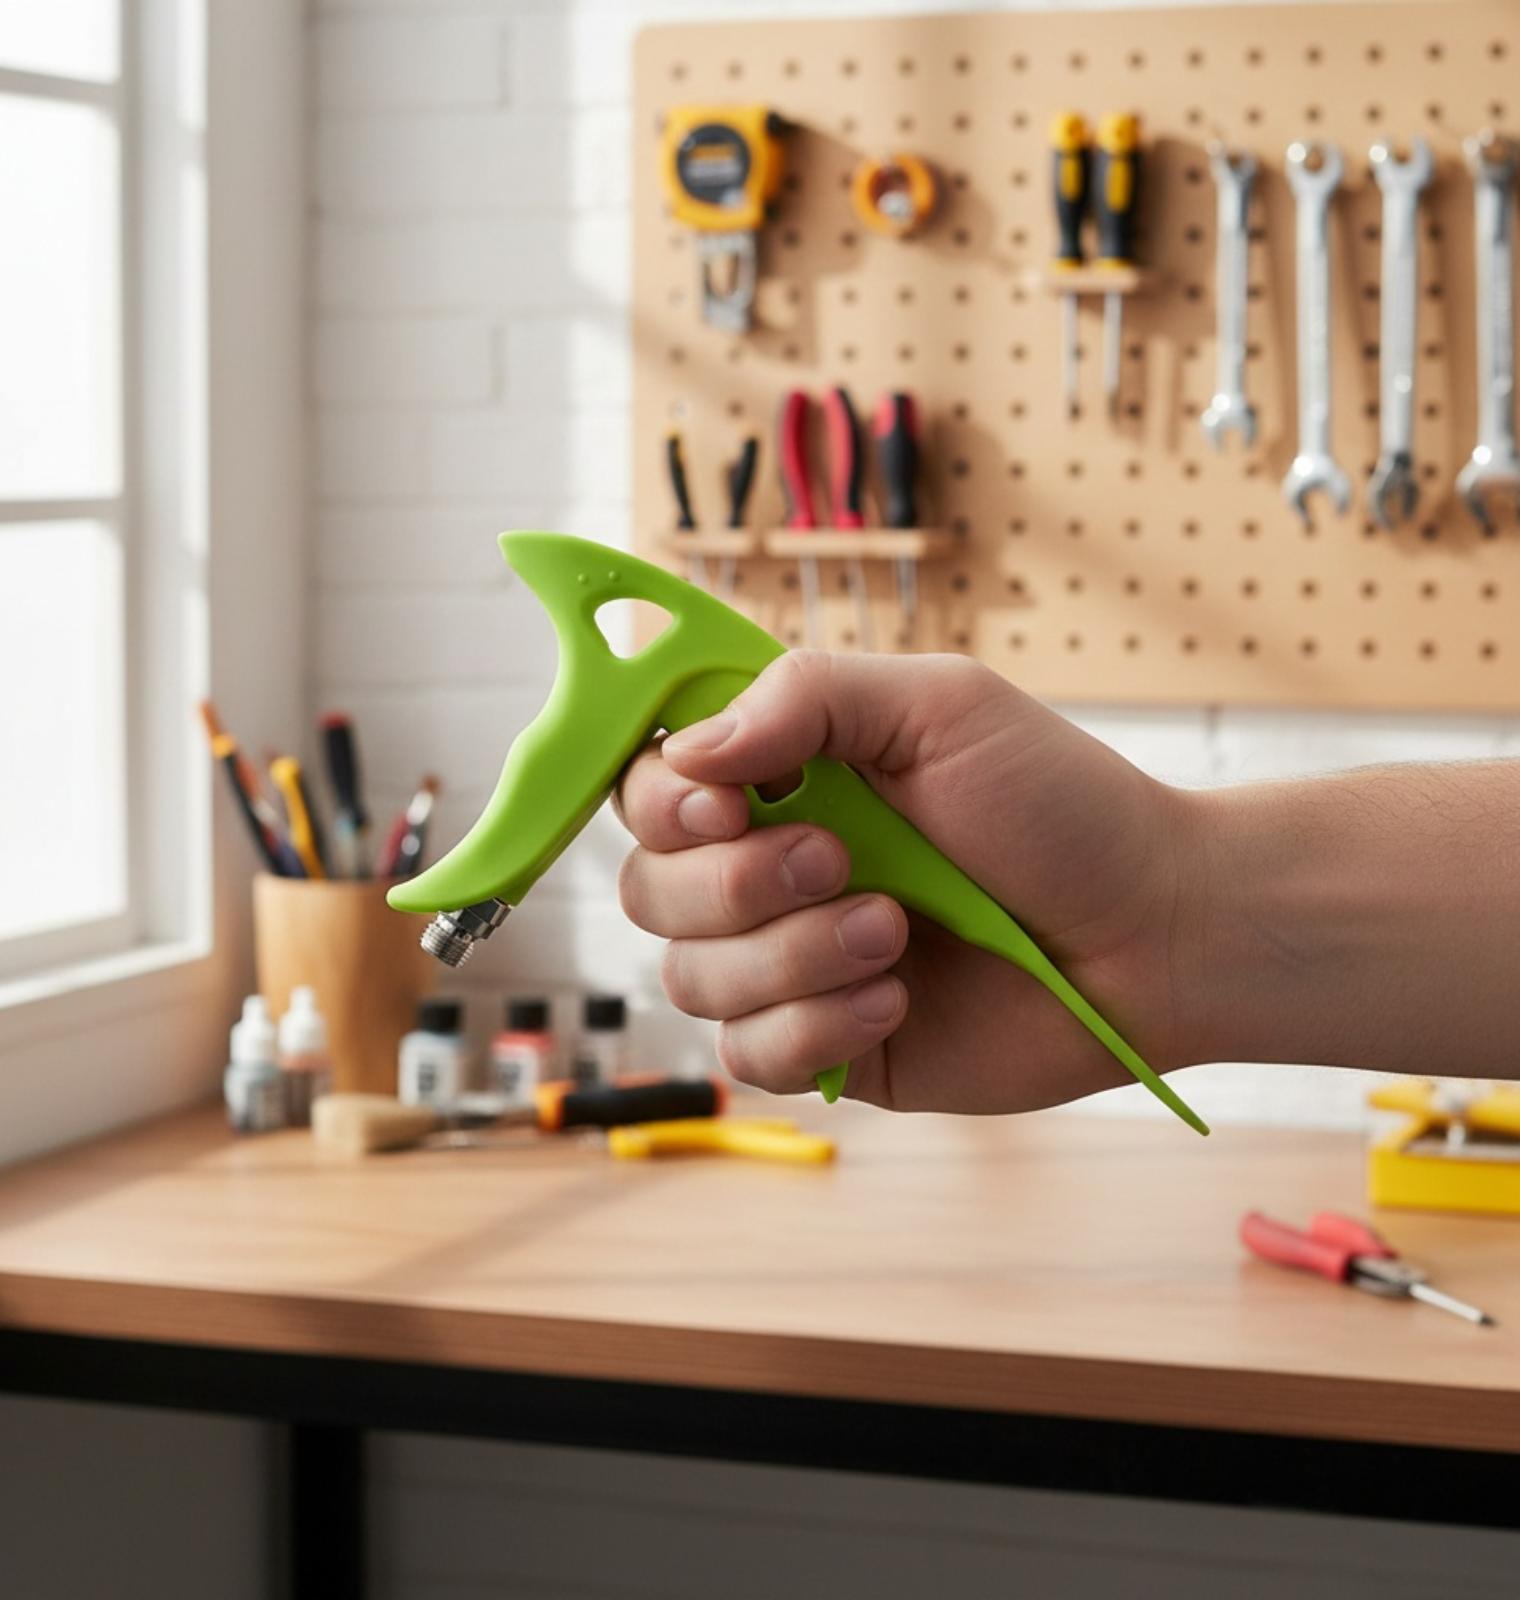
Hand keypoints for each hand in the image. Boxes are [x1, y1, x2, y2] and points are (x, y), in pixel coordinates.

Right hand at [615, 651, 1204, 1113]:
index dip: (663, 801)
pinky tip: (897, 1002)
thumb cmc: (1061, 805)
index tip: (727, 804)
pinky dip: (815, 1028)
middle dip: (735, 886)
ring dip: (790, 957)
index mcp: (786, 777)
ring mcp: (792, 962)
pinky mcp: (825, 1045)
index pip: (651, 787)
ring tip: (897, 933)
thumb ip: (807, 697)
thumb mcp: (941, 706)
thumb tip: (690, 750)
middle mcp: (772, 868)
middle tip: (845, 863)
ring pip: (690, 979)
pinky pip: (748, 1056)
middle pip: (648, 889)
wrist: (1152, 932)